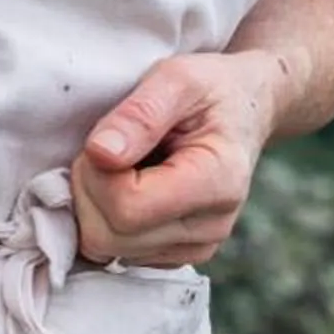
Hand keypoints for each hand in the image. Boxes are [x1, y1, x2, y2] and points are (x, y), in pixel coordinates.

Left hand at [70, 52, 288, 268]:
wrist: (244, 113)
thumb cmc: (211, 90)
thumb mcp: (178, 78)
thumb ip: (139, 114)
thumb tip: (100, 153)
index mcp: (218, 182)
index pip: (126, 207)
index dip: (97, 173)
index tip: (109, 141)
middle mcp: (211, 226)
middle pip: (107, 236)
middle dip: (89, 190)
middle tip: (110, 151)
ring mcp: (195, 247)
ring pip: (104, 248)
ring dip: (94, 205)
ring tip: (122, 167)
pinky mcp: (176, 255)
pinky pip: (112, 251)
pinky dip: (106, 219)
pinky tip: (128, 187)